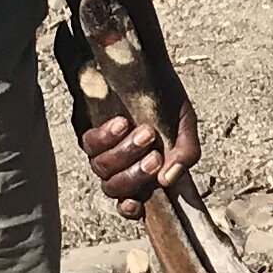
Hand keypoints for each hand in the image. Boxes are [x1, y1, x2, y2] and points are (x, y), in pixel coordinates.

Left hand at [79, 65, 195, 221]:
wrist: (152, 63)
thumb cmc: (169, 99)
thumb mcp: (186, 125)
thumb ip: (186, 153)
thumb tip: (168, 181)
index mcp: (143, 170)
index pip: (130, 203)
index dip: (130, 209)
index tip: (137, 202)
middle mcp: (119, 164)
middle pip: (114, 188)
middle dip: (134, 176)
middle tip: (154, 153)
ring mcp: (101, 148)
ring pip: (101, 168)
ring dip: (123, 155)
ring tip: (144, 132)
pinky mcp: (86, 127)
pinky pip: (88, 143)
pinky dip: (105, 137)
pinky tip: (121, 123)